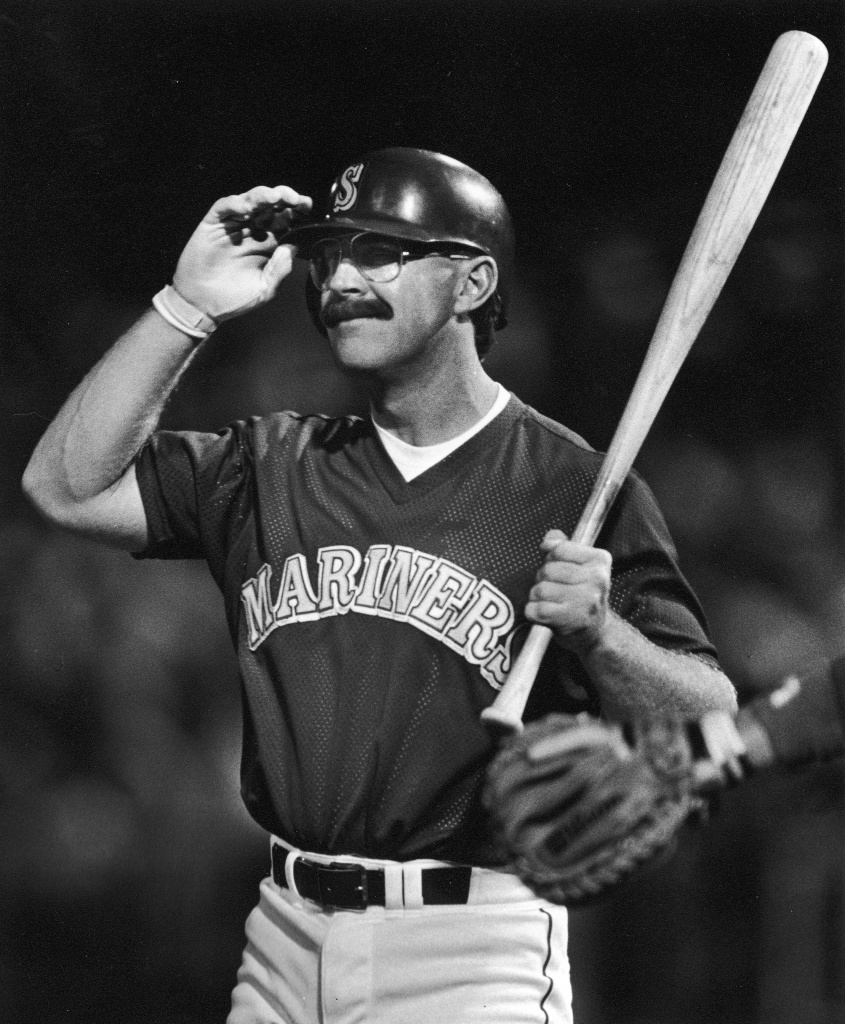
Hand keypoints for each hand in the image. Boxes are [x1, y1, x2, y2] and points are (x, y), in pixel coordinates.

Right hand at [172, 185, 312, 321]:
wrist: (203, 305)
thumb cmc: (235, 299)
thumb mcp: (264, 288)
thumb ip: (279, 269)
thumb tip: (293, 247)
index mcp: (268, 243)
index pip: (286, 221)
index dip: (296, 211)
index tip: (307, 206)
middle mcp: (252, 230)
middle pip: (271, 207)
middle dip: (284, 199)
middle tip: (294, 198)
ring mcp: (233, 225)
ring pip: (250, 201)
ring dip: (262, 196)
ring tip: (274, 197)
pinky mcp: (213, 224)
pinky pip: (224, 208)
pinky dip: (234, 204)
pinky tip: (245, 208)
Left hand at [524, 529, 611, 655]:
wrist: (595, 632)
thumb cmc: (582, 595)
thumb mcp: (579, 566)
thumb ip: (562, 546)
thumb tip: (549, 539)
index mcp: (600, 560)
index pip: (559, 549)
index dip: (551, 559)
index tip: (560, 571)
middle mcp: (597, 580)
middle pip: (547, 570)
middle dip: (543, 579)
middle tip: (555, 591)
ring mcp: (586, 601)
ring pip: (540, 589)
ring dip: (537, 597)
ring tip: (551, 603)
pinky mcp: (571, 620)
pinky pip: (536, 609)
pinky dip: (533, 612)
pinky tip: (546, 615)